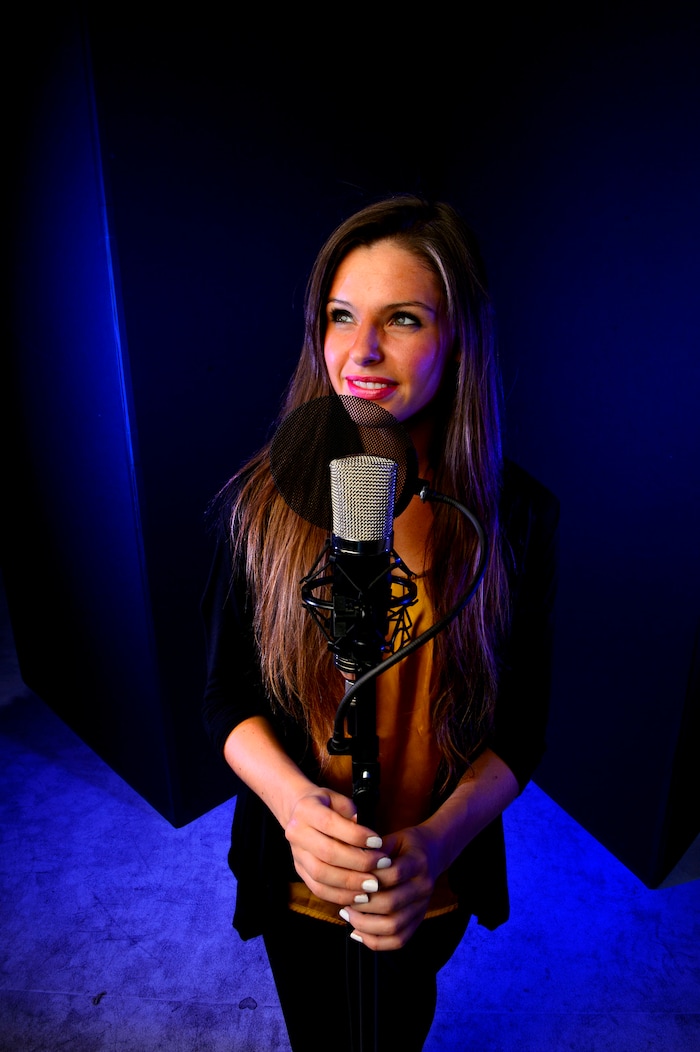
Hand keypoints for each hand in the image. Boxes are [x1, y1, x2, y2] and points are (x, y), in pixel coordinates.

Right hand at [284, 787, 390, 905]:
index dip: (356, 835)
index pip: (330, 824)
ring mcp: (296, 854)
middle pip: (327, 853)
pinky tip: (360, 895)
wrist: (300, 814)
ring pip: (321, 874)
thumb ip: (351, 812)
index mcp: (306, 809)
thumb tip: (365, 831)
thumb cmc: (328, 806)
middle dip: (358, 861)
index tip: (378, 842)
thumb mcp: (338, 799)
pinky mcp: (300, 871)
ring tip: (374, 885)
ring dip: (350, 882)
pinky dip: (340, 895)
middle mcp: (296, 832)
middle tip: (383, 864)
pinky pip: (318, 889)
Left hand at [338, 824, 441, 950]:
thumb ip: (374, 850)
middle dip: (362, 906)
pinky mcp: (419, 920)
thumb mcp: (393, 837)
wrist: (433, 852)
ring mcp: (423, 906)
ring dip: (366, 925)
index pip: (393, 874)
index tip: (348, 880)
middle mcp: (424, 886)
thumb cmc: (406, 845)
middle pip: (391, 904)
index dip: (368, 879)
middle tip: (344, 902)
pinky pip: (399, 940)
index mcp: (418, 862)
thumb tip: (349, 863)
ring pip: (394, 926)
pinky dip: (377, 941)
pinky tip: (358, 932)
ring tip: (348, 916)